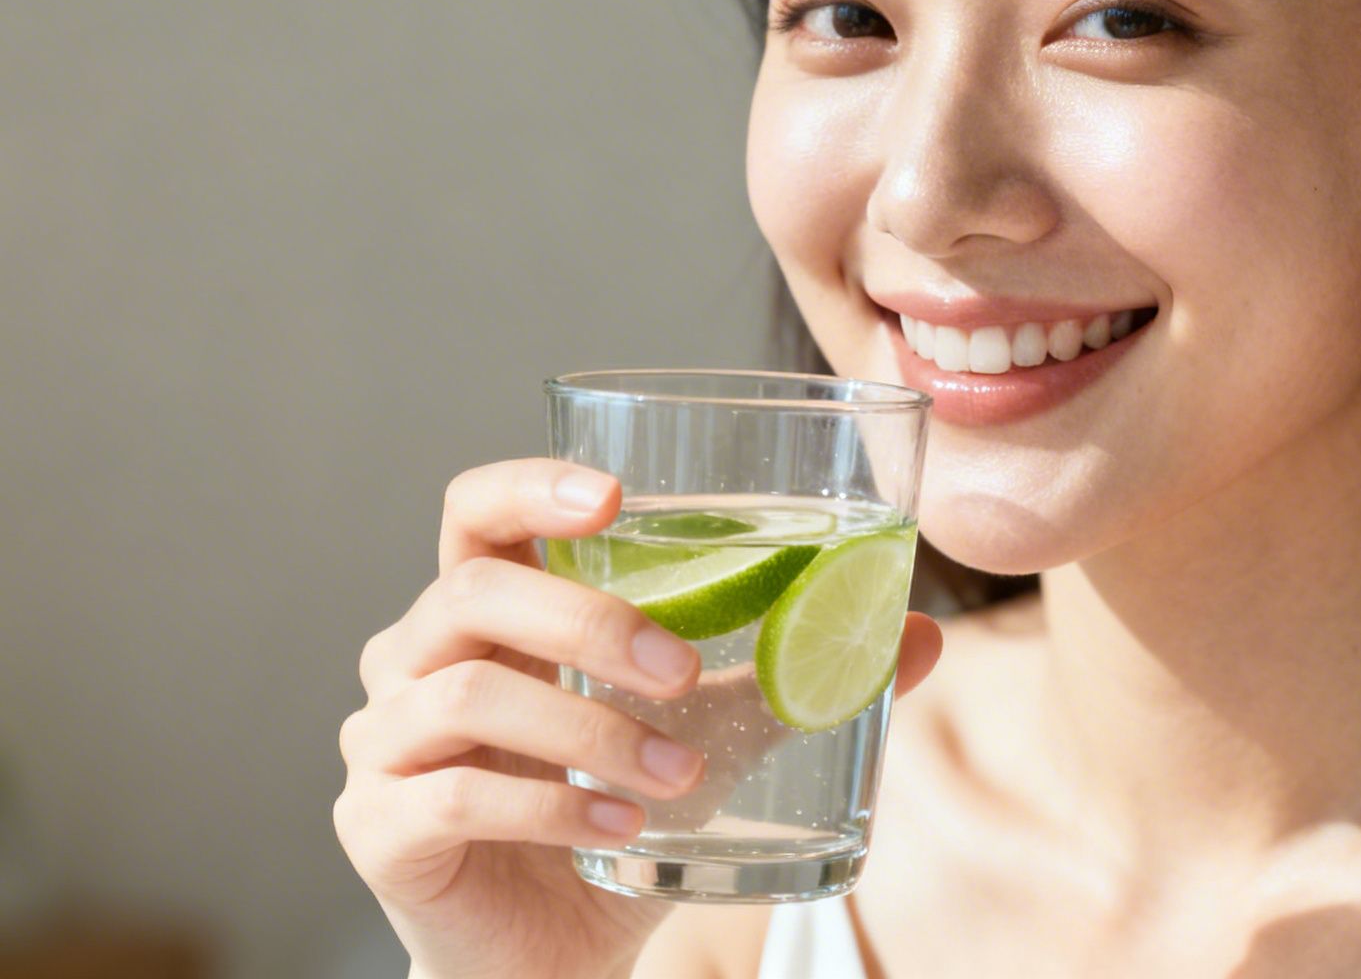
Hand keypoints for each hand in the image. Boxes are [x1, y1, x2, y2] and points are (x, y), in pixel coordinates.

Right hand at [334, 459, 941, 978]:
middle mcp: (416, 660)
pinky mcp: (381, 828)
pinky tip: (620, 827)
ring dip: (590, 730)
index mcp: (488, 614)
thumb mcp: (712, 741)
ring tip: (681, 775)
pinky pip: (453, 793)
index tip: (615, 497)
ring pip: (468, 693)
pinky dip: (550, 806)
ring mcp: (385, 744)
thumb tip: (922, 631)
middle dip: (588, 622)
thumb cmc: (618, 821)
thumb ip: (792, 682)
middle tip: (686, 671)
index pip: (474, 513)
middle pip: (471, 591)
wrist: (553, 957)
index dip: (529, 486)